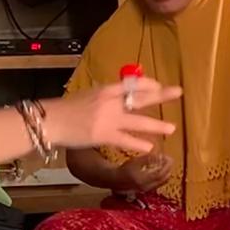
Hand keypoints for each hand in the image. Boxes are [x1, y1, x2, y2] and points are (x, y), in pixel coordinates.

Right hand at [44, 77, 180, 154]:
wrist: (51, 121)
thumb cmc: (65, 109)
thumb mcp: (87, 95)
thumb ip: (105, 97)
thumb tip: (120, 98)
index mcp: (106, 89)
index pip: (132, 83)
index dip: (147, 83)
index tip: (158, 85)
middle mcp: (111, 101)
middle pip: (141, 97)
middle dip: (161, 95)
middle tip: (178, 92)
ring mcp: (109, 119)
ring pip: (139, 121)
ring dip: (156, 125)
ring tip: (171, 128)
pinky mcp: (104, 135)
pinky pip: (126, 140)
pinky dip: (139, 143)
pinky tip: (150, 146)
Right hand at [116, 152, 172, 192]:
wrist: (116, 180)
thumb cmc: (124, 169)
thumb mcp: (135, 162)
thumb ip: (147, 159)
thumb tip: (158, 156)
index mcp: (143, 180)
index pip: (160, 174)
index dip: (166, 166)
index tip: (169, 158)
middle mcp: (147, 187)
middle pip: (164, 179)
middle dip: (168, 169)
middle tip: (169, 160)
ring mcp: (148, 190)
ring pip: (162, 182)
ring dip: (166, 173)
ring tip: (164, 163)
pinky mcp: (147, 190)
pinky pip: (158, 183)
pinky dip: (162, 176)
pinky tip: (159, 169)